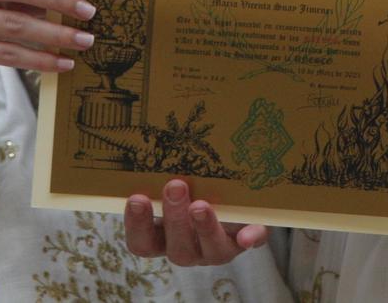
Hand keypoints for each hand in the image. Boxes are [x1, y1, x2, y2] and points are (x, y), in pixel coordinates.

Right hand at [123, 179, 269, 264]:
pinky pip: (252, 241)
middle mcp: (190, 249)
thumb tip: (147, 136)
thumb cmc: (192, 187)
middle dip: (174, 219)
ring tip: (201, 205)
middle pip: (178, 249)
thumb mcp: (178, 183)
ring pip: (211, 251)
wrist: (235, 199)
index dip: (138, 226)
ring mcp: (218, 248)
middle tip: (174, 187)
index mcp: (164, 238)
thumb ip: (163, 171)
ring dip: (205, 228)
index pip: (143, 243)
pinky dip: (250, 238)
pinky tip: (246, 236)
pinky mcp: (247, 238)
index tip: (136, 198)